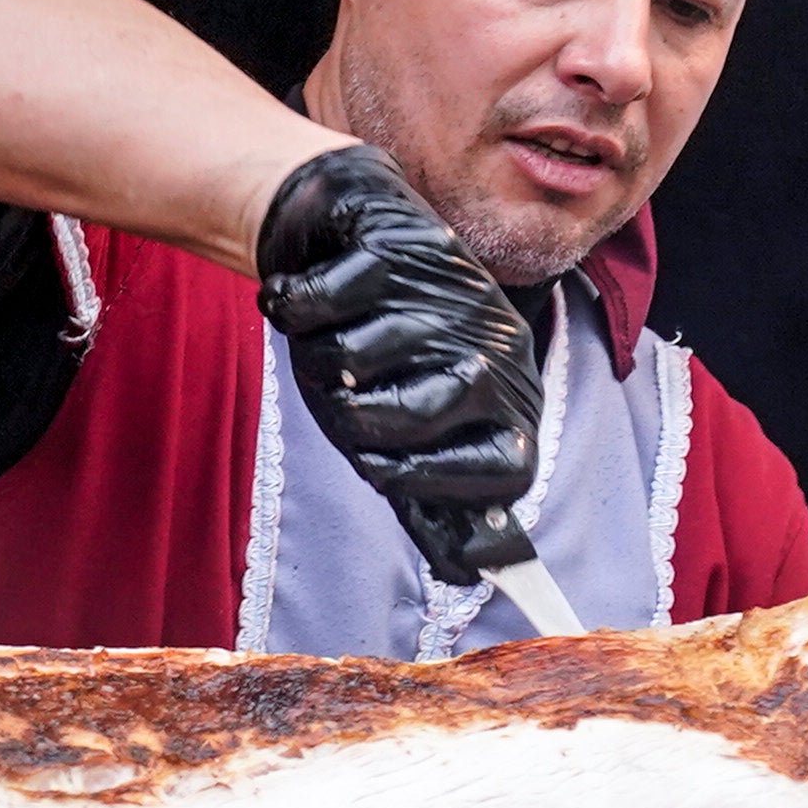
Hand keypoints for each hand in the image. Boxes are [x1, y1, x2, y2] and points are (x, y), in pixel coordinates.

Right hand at [253, 141, 540, 581]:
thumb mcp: (394, 434)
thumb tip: (464, 570)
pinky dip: (298, 300)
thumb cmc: (368, 346)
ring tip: (328, 330)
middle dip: (353, 414)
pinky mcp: (401, 236)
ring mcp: (453, 287)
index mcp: (508, 395)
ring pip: (359, 356)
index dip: (434, 483)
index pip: (508, 471)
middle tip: (340, 390)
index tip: (381, 469)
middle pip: (420, 412)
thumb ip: (427, 500)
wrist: (330, 236)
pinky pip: (329, 297)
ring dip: (317, 350)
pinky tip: (309, 289)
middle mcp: (495, 341)